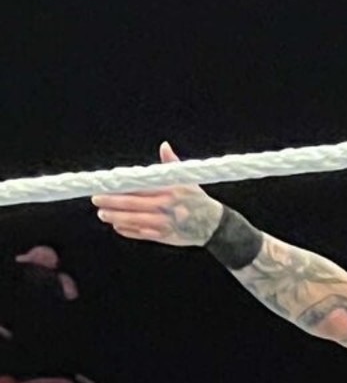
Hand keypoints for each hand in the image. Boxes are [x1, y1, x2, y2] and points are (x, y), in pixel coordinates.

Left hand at [93, 142, 223, 246]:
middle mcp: (166, 207)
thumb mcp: (188, 180)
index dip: (121, 187)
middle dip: (112, 203)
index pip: (139, 188)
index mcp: (169, 191)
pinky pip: (142, 234)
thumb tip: (164, 146)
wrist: (213, 225)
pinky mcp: (165, 236)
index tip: (107, 185)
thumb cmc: (198, 200)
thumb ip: (172, 164)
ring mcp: (165, 224)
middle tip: (97, 200)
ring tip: (103, 214)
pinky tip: (118, 226)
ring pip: (135, 220)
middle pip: (133, 205)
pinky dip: (129, 231)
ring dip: (116, 218)